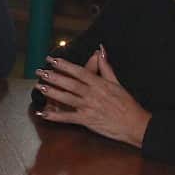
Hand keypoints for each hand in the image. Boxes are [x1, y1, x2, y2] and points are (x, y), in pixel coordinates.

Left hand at [33, 48, 149, 145]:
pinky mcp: (87, 121)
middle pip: (70, 83)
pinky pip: (68, 118)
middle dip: (54, 76)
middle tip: (40, 71)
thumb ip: (106, 66)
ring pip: (67, 98)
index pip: (79, 71)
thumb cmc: (127, 103)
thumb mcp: (117, 83)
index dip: (64, 65)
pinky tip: (43, 113)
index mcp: (100, 84)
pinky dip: (55, 116)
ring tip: (39, 87)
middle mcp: (92, 94)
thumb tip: (100, 50)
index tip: (52, 59)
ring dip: (52, 92)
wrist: (135, 124)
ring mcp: (89, 108)